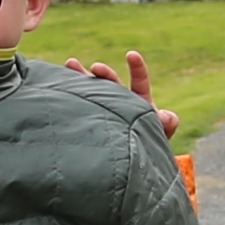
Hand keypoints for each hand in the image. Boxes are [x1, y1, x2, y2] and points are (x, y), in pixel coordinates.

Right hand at [47, 49, 183, 143]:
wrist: (130, 170)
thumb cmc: (147, 150)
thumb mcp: (159, 136)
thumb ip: (166, 124)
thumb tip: (167, 116)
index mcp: (139, 103)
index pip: (139, 82)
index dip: (137, 67)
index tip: (131, 54)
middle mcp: (119, 102)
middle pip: (111, 83)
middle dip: (103, 73)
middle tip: (94, 68)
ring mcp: (102, 109)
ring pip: (92, 90)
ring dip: (80, 76)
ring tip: (69, 64)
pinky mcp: (89, 121)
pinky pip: (80, 105)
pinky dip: (70, 95)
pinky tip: (57, 87)